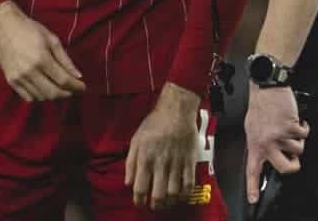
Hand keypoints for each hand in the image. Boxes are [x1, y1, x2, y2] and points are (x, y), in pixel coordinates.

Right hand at [0, 1, 85, 100]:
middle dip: (67, 94)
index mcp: (42, 58)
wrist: (5, 27)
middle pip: (53, 93)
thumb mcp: (52, 40)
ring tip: (59, 87)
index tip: (83, 87)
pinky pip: (28, 97)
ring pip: (41, 97)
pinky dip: (39, 96)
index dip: (76, 87)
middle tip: (73, 89)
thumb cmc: (31, 30)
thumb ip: (65, 60)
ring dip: (54, 95)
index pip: (63, 80)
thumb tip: (78, 76)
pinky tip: (44, 88)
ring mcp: (18, 77)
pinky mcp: (11, 81)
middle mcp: (29, 71)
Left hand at [126, 82, 201, 209]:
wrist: (176, 111)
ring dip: (169, 202)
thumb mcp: (136, 139)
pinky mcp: (189, 161)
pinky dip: (184, 194)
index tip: (140, 203)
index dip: (139, 200)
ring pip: (174, 193)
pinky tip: (180, 195)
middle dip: (155, 205)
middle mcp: (160, 163)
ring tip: (166, 202)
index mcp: (145, 158)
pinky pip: (189, 184)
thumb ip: (130, 162)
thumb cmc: (155, 123)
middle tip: (154, 206)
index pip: (140, 188)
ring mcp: (176, 163)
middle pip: (158, 195)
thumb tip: (128, 183)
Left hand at [243, 85, 308, 202]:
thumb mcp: (252, 127)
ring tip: (291, 129)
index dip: (253, 187)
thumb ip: (259, 143)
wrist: (267, 87)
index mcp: (255, 144)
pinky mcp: (291, 127)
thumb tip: (265, 155)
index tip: (253, 199)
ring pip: (298, 150)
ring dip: (298, 139)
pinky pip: (303, 135)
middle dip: (293, 166)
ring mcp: (279, 136)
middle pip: (285, 168)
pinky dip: (304, 128)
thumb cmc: (260, 105)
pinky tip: (296, 120)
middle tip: (293, 159)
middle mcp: (266, 143)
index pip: (252, 170)